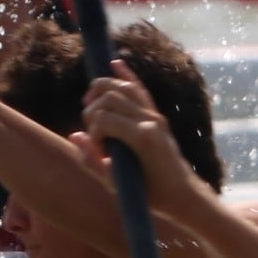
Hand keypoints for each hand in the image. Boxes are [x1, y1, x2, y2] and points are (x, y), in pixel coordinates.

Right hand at [81, 68, 218, 212]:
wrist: (183, 194)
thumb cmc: (150, 194)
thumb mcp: (117, 183)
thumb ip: (93, 160)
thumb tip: (75, 135)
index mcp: (142, 137)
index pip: (103, 118)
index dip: (92, 132)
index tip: (98, 152)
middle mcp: (150, 120)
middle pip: (110, 97)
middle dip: (93, 110)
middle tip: (93, 132)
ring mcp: (156, 116)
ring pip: (123, 87)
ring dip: (102, 89)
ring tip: (88, 102)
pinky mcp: (158, 116)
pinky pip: (140, 90)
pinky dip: (127, 75)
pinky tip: (115, 63)